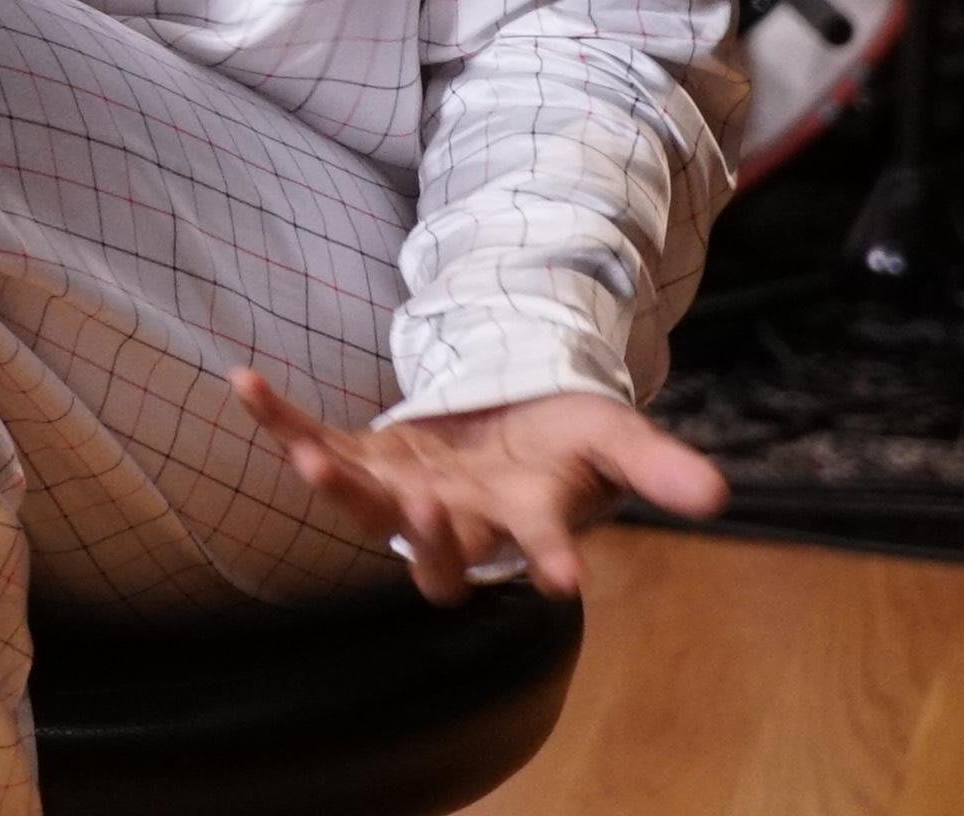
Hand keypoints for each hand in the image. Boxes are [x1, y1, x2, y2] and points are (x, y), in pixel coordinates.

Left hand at [229, 370, 727, 600]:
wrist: (514, 418)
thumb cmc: (568, 438)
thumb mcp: (615, 439)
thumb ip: (656, 469)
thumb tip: (720, 497)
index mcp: (524, 518)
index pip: (540, 549)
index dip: (551, 562)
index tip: (566, 582)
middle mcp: (459, 519)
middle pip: (436, 552)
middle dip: (426, 538)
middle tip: (421, 511)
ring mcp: (405, 493)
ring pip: (364, 507)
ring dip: (334, 483)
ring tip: (306, 458)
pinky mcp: (366, 458)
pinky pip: (314, 440)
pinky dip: (279, 417)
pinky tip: (243, 381)